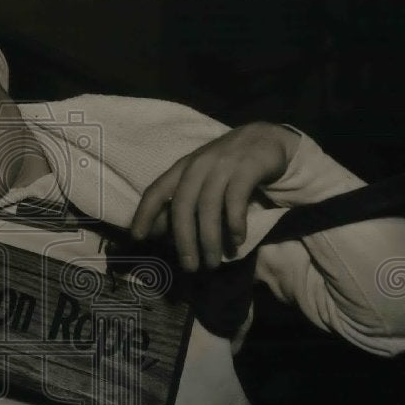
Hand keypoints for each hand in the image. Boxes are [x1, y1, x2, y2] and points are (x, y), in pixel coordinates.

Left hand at [129, 122, 300, 271]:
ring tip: (213, 261)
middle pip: (183, 205)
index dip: (144, 213)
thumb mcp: (201, 180)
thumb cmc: (228, 166)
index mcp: (182, 168)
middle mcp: (198, 164)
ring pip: (209, 206)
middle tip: (189, 266)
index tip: (138, 238)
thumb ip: (182, 202)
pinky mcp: (247, 167)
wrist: (266, 138)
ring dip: (210, 238)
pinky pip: (236, 199)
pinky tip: (237, 240)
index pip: (156, 190)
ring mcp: (223, 164)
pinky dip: (235, 223)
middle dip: (184, 239)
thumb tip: (157, 232)